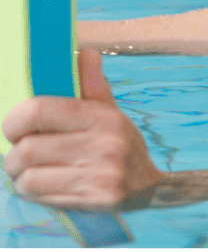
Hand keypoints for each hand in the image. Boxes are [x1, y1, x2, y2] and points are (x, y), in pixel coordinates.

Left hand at [3, 49, 163, 208]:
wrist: (149, 187)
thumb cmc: (122, 145)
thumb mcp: (112, 112)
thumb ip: (92, 85)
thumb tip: (86, 51)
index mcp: (103, 116)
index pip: (39, 111)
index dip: (14, 120)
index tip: (13, 127)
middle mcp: (103, 144)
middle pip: (26, 150)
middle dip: (13, 156)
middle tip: (18, 155)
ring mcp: (100, 175)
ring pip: (29, 177)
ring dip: (21, 177)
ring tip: (31, 172)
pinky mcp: (94, 200)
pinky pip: (41, 197)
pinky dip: (33, 192)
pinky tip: (44, 186)